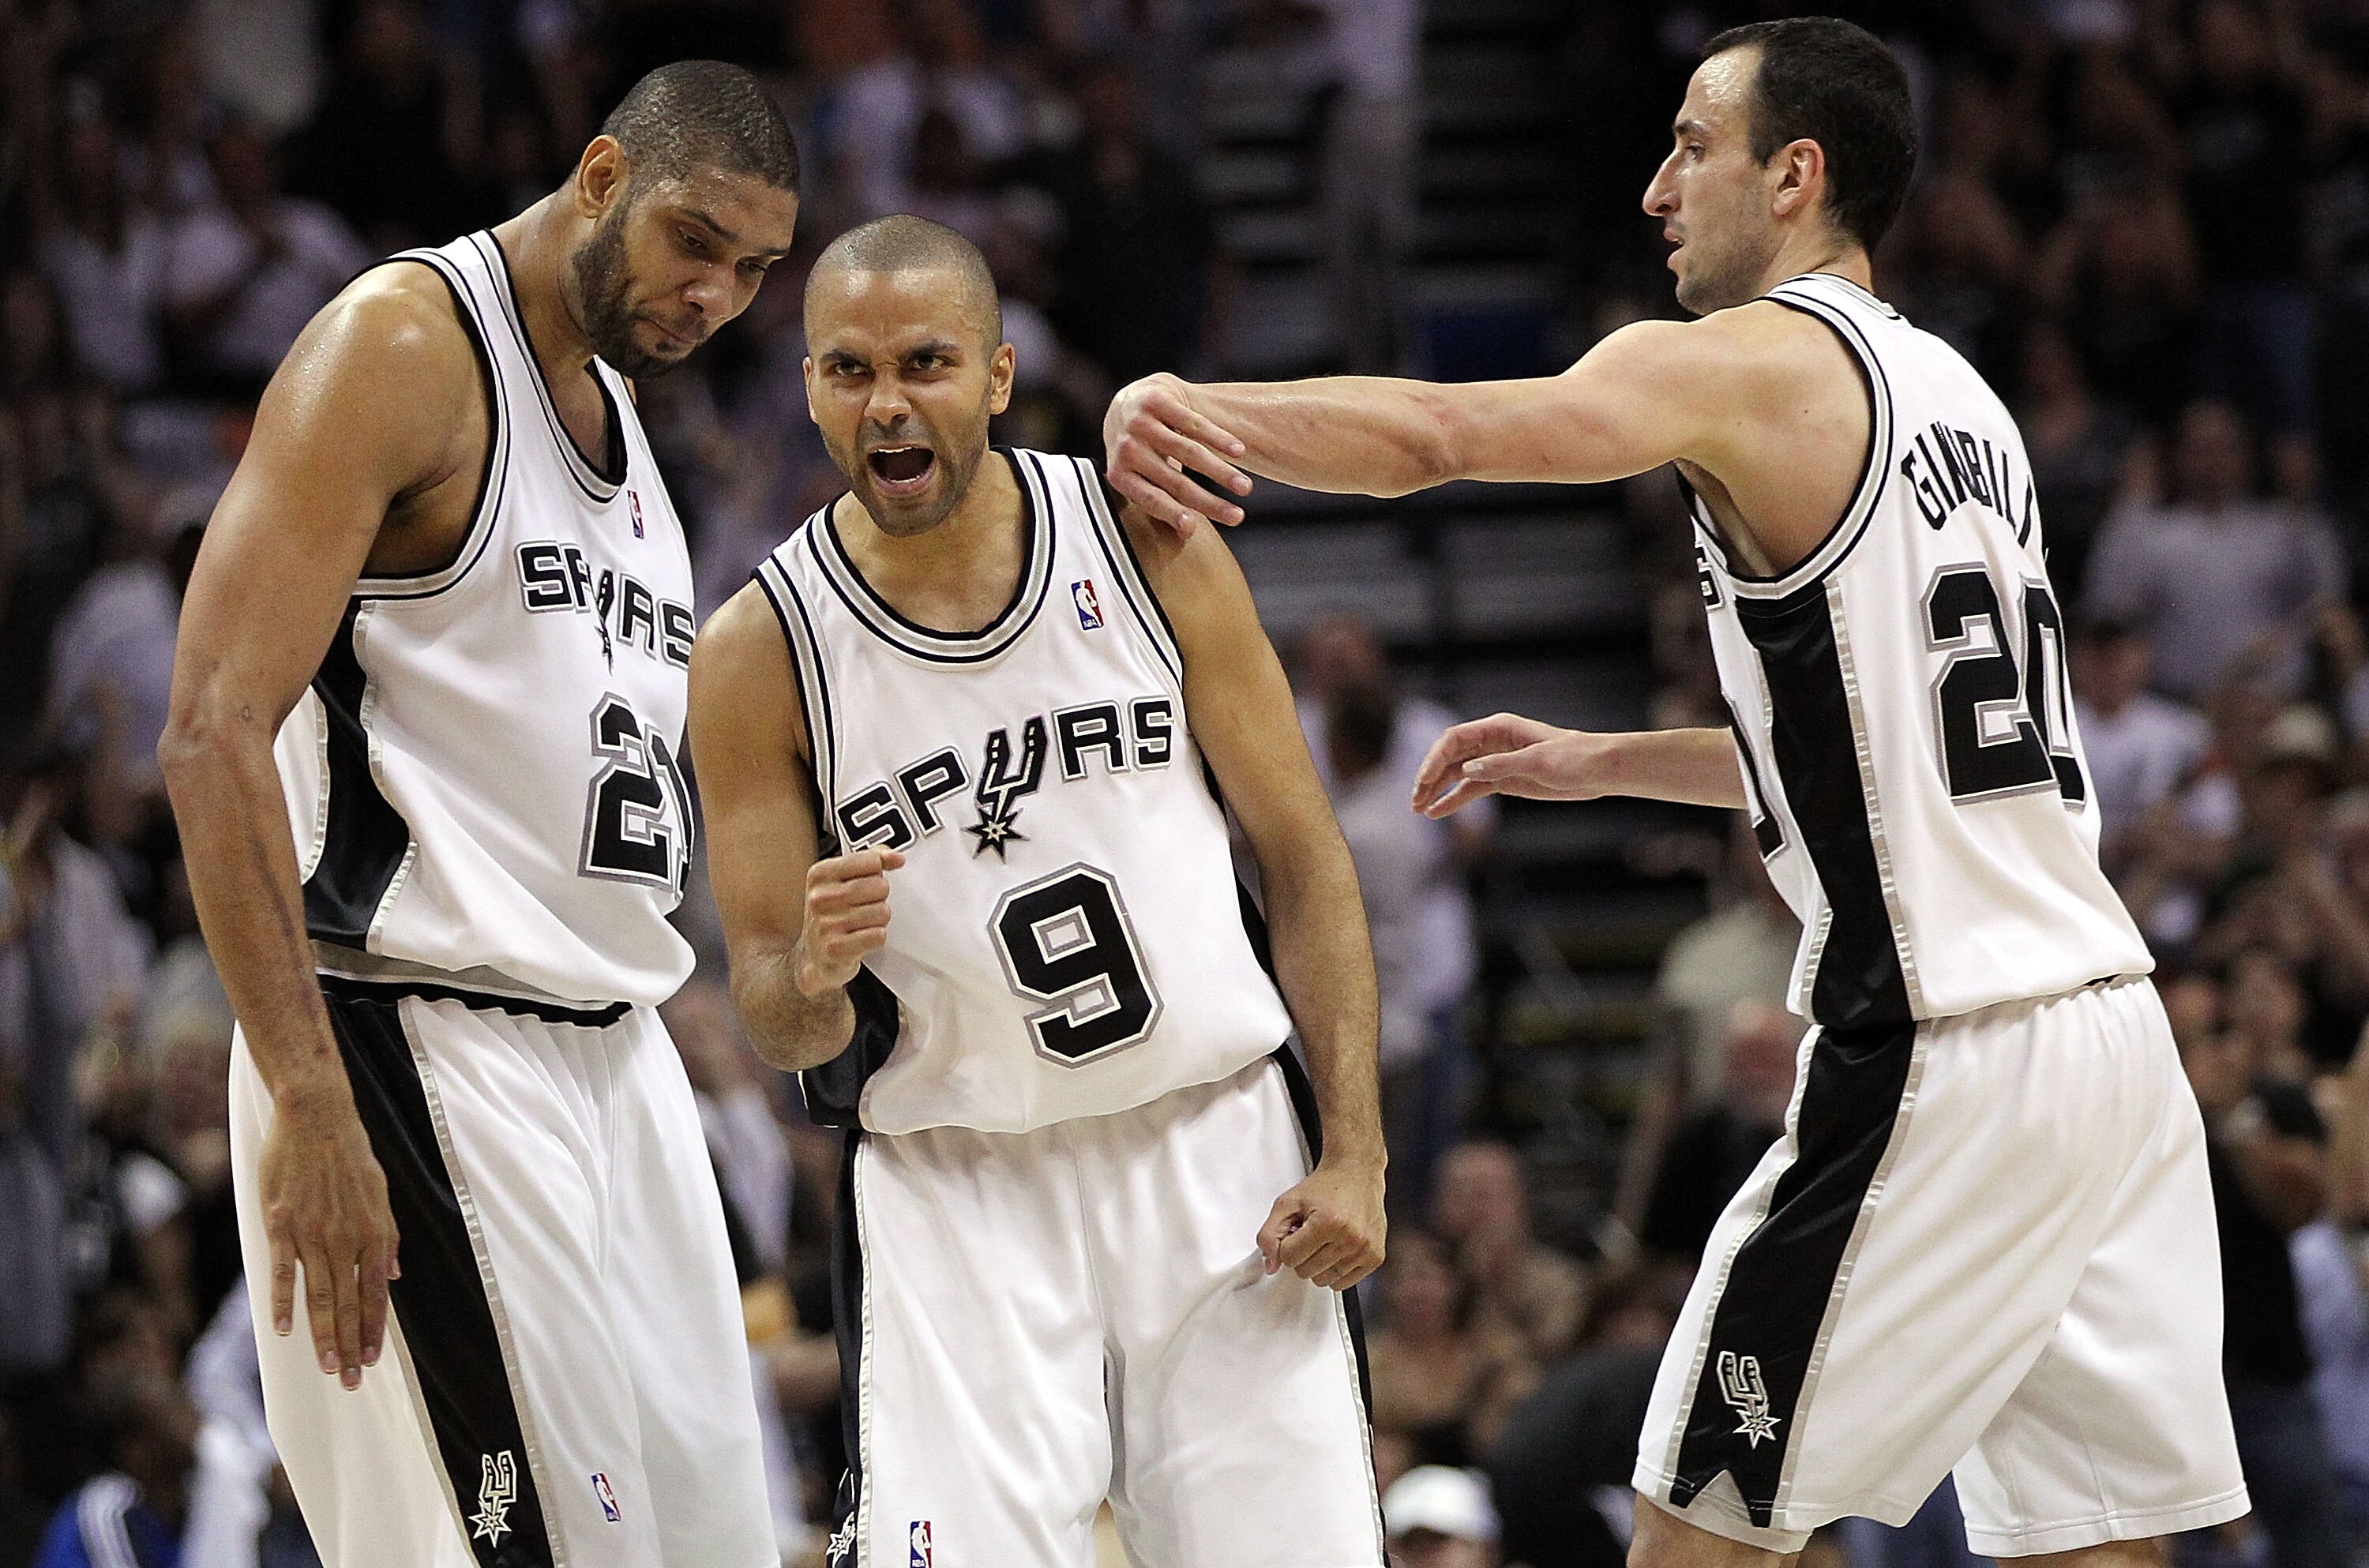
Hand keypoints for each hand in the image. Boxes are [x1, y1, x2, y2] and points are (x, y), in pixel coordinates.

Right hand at [261, 1088, 398, 1388]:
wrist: (317, 1118)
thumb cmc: (350, 1155)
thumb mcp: (381, 1193)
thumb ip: (388, 1236)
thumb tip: (394, 1274)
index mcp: (373, 1232)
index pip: (376, 1292)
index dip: (374, 1328)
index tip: (372, 1360)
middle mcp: (346, 1238)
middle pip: (349, 1302)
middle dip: (350, 1345)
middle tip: (349, 1381)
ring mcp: (312, 1233)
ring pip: (320, 1294)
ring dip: (324, 1334)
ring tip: (326, 1367)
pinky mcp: (282, 1224)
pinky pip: (282, 1270)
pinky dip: (283, 1301)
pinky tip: (283, 1330)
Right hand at [795, 846, 903, 993]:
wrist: (813, 958)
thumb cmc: (830, 917)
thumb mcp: (840, 882)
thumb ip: (869, 861)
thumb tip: (896, 858)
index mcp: (820, 875)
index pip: (871, 861)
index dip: (878, 872)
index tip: (873, 879)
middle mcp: (820, 898)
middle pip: (880, 886)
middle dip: (880, 898)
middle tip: (866, 907)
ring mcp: (826, 924)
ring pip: (882, 912)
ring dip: (879, 920)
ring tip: (863, 924)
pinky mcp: (837, 949)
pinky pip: (878, 935)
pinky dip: (877, 938)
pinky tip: (863, 938)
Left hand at [1102, 373, 1251, 536]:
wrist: (1130, 399)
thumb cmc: (1141, 449)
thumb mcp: (1142, 476)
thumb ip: (1162, 502)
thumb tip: (1187, 534)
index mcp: (1120, 474)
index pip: (1150, 499)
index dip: (1171, 514)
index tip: (1193, 528)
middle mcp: (1126, 449)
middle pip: (1175, 481)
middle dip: (1209, 502)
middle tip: (1237, 516)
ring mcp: (1140, 422)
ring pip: (1189, 452)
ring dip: (1221, 472)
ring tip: (1245, 488)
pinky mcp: (1157, 400)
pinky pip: (1195, 424)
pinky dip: (1219, 439)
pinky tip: (1239, 452)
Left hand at [1257, 1158, 1385, 1290]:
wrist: (1356, 1173)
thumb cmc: (1325, 1186)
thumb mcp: (1287, 1202)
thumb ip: (1269, 1234)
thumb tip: (1271, 1265)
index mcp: (1327, 1222)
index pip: (1289, 1258)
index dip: (1287, 1245)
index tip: (1296, 1231)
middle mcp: (1350, 1238)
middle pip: (1306, 1272)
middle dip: (1302, 1255)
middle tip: (1310, 1234)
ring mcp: (1365, 1250)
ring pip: (1323, 1281)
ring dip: (1318, 1264)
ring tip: (1324, 1241)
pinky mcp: (1375, 1257)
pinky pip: (1343, 1283)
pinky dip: (1335, 1271)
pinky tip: (1336, 1249)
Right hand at [1412, 713, 1603, 817]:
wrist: (1598, 771)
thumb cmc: (1575, 757)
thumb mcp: (1539, 761)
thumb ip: (1502, 765)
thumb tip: (1467, 770)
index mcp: (1499, 728)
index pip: (1455, 739)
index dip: (1435, 759)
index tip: (1424, 781)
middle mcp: (1492, 742)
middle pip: (1450, 757)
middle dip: (1429, 777)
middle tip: (1414, 800)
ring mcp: (1495, 762)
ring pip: (1456, 774)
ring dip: (1437, 790)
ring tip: (1418, 809)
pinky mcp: (1503, 780)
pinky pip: (1471, 789)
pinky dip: (1454, 799)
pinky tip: (1437, 811)